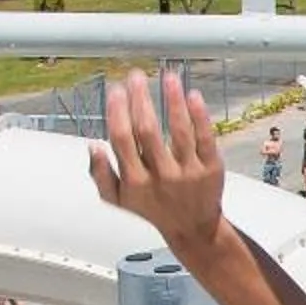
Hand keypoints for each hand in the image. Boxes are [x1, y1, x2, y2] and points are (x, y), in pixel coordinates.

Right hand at [89, 69, 227, 258]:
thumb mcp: (119, 199)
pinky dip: (200, 116)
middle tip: (135, 76)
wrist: (193, 228)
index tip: (115, 89)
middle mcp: (162, 177)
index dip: (117, 113)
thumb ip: (101, 174)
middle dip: (140, 100)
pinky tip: (193, 95)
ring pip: (180, 132)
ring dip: (173, 102)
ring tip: (168, 77)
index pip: (123, 140)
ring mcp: (189, 173)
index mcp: (136, 181)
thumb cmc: (152, 207)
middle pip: (148, 132)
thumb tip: (93, 146)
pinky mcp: (212, 169)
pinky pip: (206, 139)